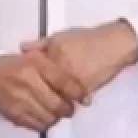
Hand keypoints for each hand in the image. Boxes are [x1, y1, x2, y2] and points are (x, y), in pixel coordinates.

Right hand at [0, 50, 87, 131]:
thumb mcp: (37, 57)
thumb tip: (80, 88)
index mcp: (35, 64)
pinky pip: (37, 125)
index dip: (78, 93)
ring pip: (49, 117)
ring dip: (56, 117)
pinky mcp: (14, 114)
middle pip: (57, 104)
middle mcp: (28, 82)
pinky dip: (44, 123)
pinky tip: (44, 116)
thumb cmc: (18, 65)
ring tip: (56, 112)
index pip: (63, 81)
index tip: (86, 100)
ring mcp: (20, 100)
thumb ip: (57, 68)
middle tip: (70, 108)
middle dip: (68, 109)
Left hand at [21, 20, 137, 96]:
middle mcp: (62, 66)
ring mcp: (72, 79)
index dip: (29, 77)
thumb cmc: (89, 39)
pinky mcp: (84, 90)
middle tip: (36, 96)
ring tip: (53, 101)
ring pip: (56, 95)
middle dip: (39, 92)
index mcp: (54, 51)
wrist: (115, 45)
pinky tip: (68, 100)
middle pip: (43, 85)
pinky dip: (69, 101)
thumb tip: (23, 48)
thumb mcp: (62, 36)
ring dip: (54, 100)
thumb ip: (41, 43)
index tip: (27, 82)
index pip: (34, 69)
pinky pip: (71, 100)